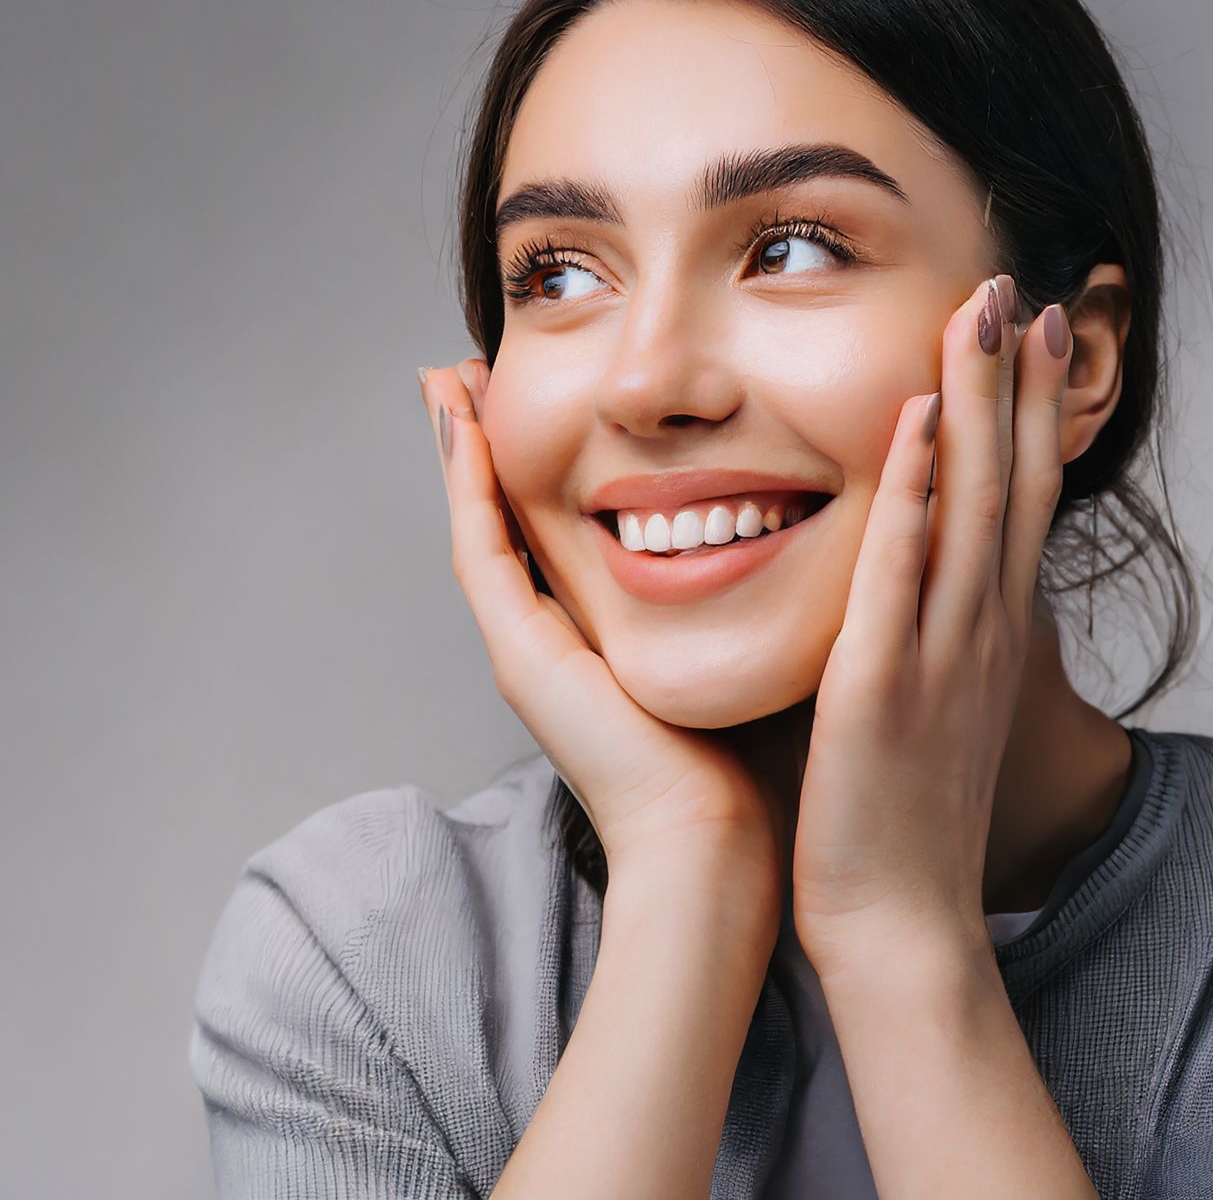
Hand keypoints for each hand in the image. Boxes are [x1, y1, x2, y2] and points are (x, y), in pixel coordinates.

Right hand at [419, 360, 784, 903]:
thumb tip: (768, 539)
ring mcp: (523, 649)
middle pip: (498, 518)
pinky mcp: (520, 659)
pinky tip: (461, 429)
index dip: (532, 458)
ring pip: (476, 526)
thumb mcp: (725, 657)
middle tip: (456, 366)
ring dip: (456, 449)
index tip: (524, 388)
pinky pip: (482, 555)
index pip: (550, 526)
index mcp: (591, 637)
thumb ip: (728, 601)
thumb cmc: (734, 764)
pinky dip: (466, 491)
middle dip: (479, 441)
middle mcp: (545, 639)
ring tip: (445, 377)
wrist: (709, 846)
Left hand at [787, 273, 1072, 974]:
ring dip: (977, 402)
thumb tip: (913, 583)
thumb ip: (926, 639)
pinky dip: (914, 488)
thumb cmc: (902, 822)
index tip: (1029, 333)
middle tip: (1016, 287)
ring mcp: (940, 652)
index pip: (1017, 501)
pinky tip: (914, 417)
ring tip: (980, 312)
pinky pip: (902, 568)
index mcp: (984, 636)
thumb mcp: (932, 711)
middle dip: (1014, 381)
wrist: (900, 924)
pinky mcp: (884, 680)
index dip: (1028, 414)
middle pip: (1010, 481)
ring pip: (972, 503)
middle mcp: (978, 630)